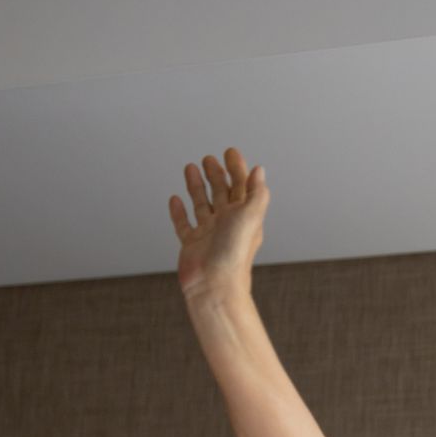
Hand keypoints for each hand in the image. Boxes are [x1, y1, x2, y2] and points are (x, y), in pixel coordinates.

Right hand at [168, 147, 269, 300]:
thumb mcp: (251, 215)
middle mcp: (227, 224)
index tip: (230, 152)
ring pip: (202, 205)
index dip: (237, 168)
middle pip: (222, 193)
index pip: (242, 187)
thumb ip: (256, 192)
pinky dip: (179, 212)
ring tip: (190, 168)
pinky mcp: (192, 245)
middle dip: (216, 175)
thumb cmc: (234, 253)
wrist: (214, 284)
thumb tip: (259, 170)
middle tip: (209, 159)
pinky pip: (184, 224)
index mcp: (244, 216)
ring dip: (197, 186)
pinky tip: (175, 199)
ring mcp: (209, 234)